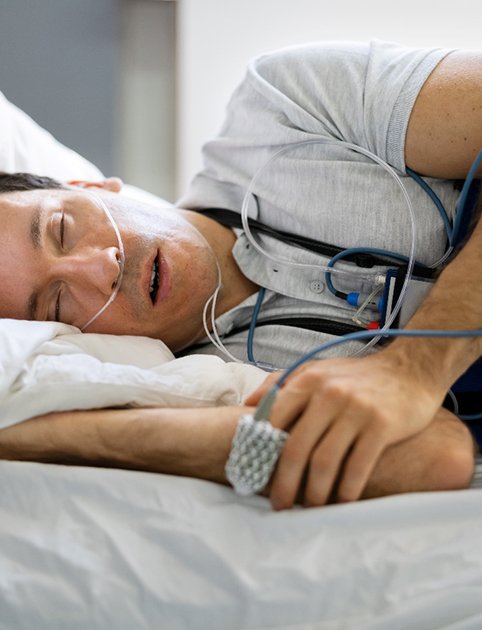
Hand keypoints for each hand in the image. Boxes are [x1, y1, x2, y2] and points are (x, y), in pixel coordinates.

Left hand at [245, 352, 445, 508]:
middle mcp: (329, 393)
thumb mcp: (316, 369)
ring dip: (314, 493)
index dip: (260, 451)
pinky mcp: (382, 425)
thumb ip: (281, 383)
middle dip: (283, 483)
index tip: (255, 475)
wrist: (410, 369)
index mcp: (307, 380)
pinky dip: (346, 491)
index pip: (273, 420)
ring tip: (310, 507)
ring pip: (324, 462)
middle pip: (296, 447)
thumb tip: (247, 405)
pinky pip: (358, 467)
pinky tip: (341, 502)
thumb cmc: (357, 375)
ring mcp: (356, 409)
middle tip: (279, 505)